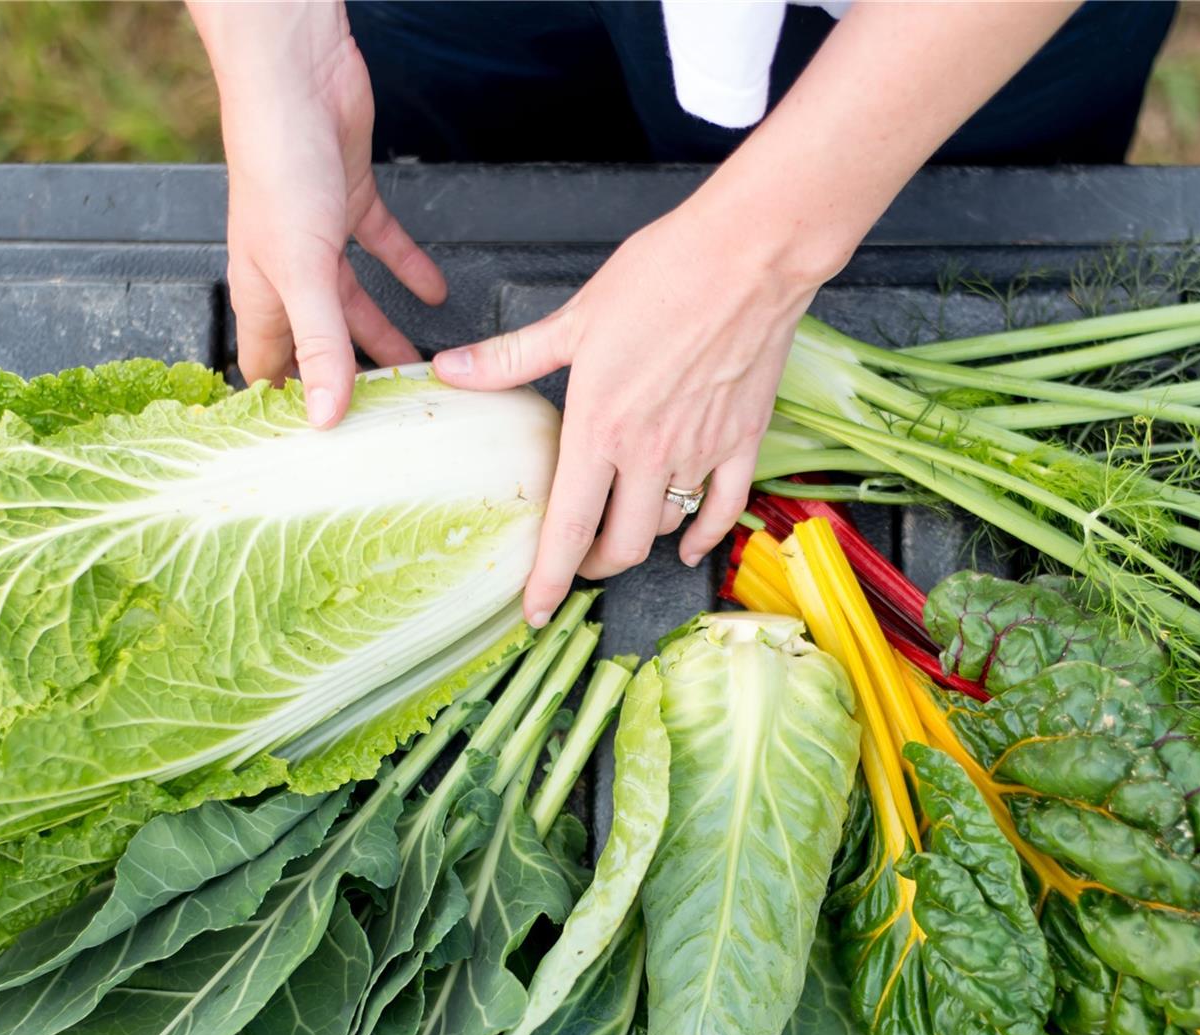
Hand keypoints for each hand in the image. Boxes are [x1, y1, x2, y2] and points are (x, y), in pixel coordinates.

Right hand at [194, 1, 445, 425]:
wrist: (294, 78)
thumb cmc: (277, 164)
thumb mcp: (301, 270)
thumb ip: (320, 343)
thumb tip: (325, 416)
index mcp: (263, 292)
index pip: (267, 367)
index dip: (287, 406)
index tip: (313, 449)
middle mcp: (288, 269)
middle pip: (319, 340)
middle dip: (346, 379)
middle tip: (383, 419)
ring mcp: (320, 235)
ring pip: (355, 301)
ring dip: (385, 334)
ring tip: (421, 375)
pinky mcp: (351, 200)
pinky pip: (383, 248)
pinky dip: (409, 271)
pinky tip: (436, 294)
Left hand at [432, 198, 836, 625]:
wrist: (750, 257)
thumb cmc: (664, 275)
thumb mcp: (575, 317)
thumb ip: (511, 358)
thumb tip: (449, 369)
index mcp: (600, 428)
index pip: (567, 526)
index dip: (547, 580)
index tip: (533, 612)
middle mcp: (649, 454)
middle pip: (620, 545)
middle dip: (592, 565)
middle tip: (576, 561)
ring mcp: (700, 452)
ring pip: (666, 528)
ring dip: (640, 537)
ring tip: (622, 525)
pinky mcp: (743, 441)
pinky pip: (722, 509)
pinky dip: (703, 535)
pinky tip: (689, 542)